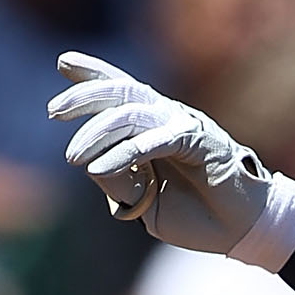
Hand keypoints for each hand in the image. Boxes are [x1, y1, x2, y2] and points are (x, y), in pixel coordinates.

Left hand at [48, 54, 294, 269]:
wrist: (240, 230)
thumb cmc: (196, 216)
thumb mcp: (145, 204)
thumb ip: (120, 183)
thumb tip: (92, 165)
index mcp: (152, 128)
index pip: (120, 92)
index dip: (93, 74)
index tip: (62, 64)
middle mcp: (165, 119)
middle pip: (119, 94)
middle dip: (84, 96)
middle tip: (54, 110)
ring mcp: (182, 126)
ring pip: (131, 115)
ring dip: (98, 134)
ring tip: (73, 158)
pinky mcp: (198, 140)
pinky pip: (156, 140)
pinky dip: (126, 153)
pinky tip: (100, 168)